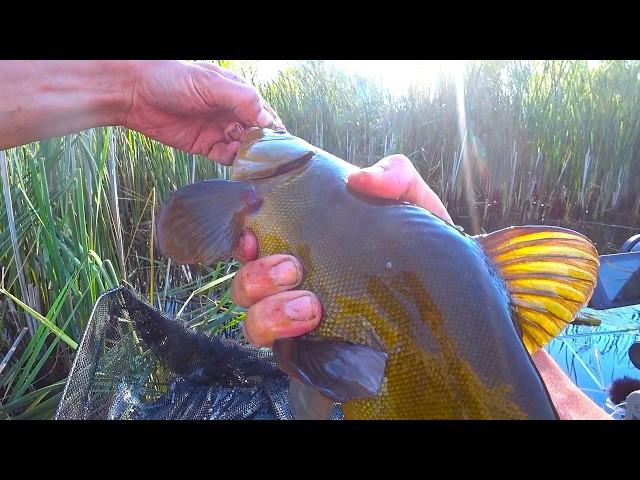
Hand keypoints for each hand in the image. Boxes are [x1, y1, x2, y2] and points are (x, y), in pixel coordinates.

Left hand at [123, 61, 284, 164]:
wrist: (134, 93)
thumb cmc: (172, 78)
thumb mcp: (212, 84)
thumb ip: (244, 100)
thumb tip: (270, 122)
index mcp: (236, 93)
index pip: (264, 112)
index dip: (273, 127)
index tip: (280, 140)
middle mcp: (230, 112)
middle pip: (256, 133)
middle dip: (262, 143)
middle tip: (264, 151)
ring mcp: (218, 129)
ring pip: (243, 147)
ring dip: (248, 153)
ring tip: (246, 154)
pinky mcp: (205, 146)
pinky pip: (226, 157)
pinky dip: (233, 160)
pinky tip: (233, 158)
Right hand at [232, 153, 609, 419]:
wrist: (457, 305)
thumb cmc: (428, 252)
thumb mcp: (418, 207)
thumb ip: (397, 178)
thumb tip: (362, 178)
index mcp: (313, 246)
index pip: (258, 240)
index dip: (241, 233)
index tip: (248, 228)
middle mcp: (300, 284)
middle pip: (247, 283)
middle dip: (255, 275)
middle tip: (292, 268)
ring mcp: (306, 322)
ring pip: (254, 321)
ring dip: (268, 311)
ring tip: (309, 306)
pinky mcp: (319, 355)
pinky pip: (284, 354)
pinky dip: (286, 339)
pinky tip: (315, 328)